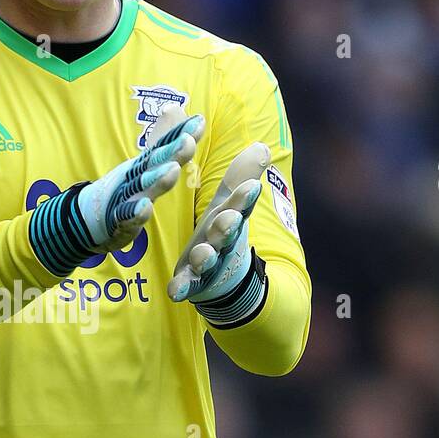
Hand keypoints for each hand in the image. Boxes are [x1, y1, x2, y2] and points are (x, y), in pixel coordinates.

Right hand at [29, 104, 204, 274]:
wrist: (84, 219)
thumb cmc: (122, 192)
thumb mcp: (145, 170)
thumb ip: (164, 148)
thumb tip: (178, 116)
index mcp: (144, 167)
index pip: (164, 148)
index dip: (180, 135)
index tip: (200, 121)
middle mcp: (135, 178)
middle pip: (156, 163)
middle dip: (173, 152)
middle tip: (189, 140)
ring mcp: (125, 198)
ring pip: (143, 187)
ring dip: (157, 179)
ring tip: (172, 170)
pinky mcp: (116, 220)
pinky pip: (125, 216)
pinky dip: (134, 212)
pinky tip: (145, 207)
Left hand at [168, 141, 270, 319]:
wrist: (227, 276)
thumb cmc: (224, 228)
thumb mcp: (231, 200)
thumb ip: (241, 174)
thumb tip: (263, 146)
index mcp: (231, 217)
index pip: (240, 205)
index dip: (245, 197)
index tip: (252, 187)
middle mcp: (223, 240)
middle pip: (227, 232)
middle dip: (228, 226)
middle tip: (229, 218)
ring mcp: (209, 263)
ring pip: (208, 259)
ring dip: (206, 256)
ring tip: (203, 252)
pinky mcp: (192, 281)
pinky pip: (186, 285)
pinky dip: (182, 288)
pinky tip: (176, 291)